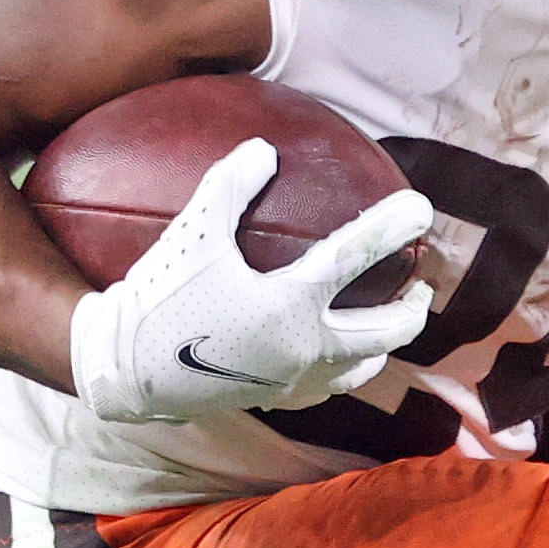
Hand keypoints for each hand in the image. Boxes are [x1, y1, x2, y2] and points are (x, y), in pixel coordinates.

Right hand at [67, 140, 434, 424]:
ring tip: (387, 330)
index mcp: (289, 305)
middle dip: (411, 310)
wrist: (126, 370)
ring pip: (360, 370)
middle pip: (383, 333)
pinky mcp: (273, 398)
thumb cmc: (158, 298)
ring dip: (382, 347)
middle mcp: (303, 349)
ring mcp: (292, 380)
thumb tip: (264, 149)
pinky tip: (335, 357)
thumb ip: (229, 186)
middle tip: (422, 288)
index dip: (390, 227)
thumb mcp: (192, 233)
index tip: (421, 208)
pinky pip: (325, 387)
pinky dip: (342, 370)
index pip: (354, 258)